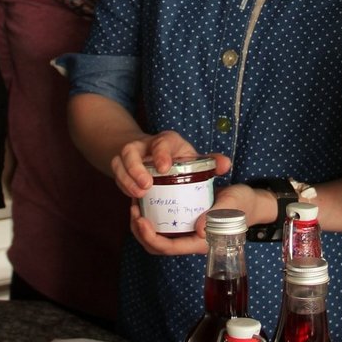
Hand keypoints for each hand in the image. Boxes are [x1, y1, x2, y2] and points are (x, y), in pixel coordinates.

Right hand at [110, 130, 231, 198]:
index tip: (164, 168)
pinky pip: (116, 176)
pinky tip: (133, 201)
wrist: (152, 155)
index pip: (161, 142)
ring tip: (138, 196)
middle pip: (131, 151)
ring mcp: (129, 157)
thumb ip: (210, 162)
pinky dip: (123, 186)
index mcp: (165, 141)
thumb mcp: (192, 157)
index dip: (161, 154)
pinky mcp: (120, 168)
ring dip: (126, 180)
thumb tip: (225, 165)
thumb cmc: (177, 158)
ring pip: (119, 163)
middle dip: (136, 168)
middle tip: (146, 186)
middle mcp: (143, 145)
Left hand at [128, 181, 257, 255]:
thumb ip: (217, 216)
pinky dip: (151, 216)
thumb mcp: (232, 205)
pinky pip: (162, 225)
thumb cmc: (242, 204)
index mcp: (200, 242)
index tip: (141, 220)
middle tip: (134, 209)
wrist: (248, 201)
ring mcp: (186, 233)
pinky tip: (146, 200)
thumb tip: (199, 230)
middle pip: (157, 246)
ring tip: (135, 204)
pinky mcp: (184, 223)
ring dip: (141, 225)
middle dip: (140, 232)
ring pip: (156, 237)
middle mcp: (190, 240)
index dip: (151, 238)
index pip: (170, 247)